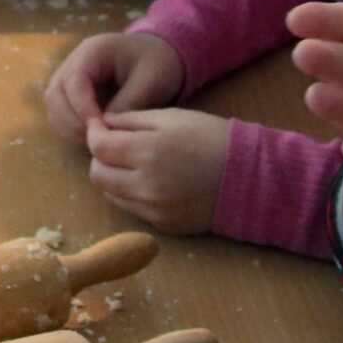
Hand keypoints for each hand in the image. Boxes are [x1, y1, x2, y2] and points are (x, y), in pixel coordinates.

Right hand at [44, 32, 184, 140]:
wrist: (159, 55)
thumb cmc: (157, 63)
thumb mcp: (151, 81)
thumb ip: (128, 103)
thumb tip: (105, 129)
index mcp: (93, 51)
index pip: (74, 81)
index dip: (82, 108)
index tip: (100, 129)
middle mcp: (74, 62)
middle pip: (55, 94)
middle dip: (71, 121)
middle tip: (95, 141)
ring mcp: (70, 76)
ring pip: (54, 106)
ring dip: (68, 127)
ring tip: (94, 142)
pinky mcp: (72, 92)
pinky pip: (60, 112)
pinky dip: (70, 128)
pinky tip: (91, 138)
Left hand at [83, 109, 228, 234]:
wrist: (247, 176)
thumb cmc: (209, 137)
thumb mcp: (171, 117)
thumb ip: (130, 120)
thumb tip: (101, 124)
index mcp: (148, 152)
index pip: (98, 147)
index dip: (95, 134)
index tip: (101, 127)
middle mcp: (146, 185)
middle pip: (97, 175)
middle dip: (100, 158)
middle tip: (114, 147)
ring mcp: (154, 209)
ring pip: (111, 195)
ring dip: (113, 177)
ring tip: (132, 164)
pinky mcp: (163, 225)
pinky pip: (132, 209)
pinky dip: (131, 194)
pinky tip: (149, 181)